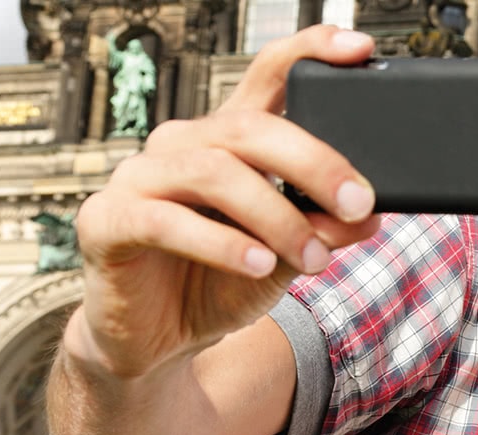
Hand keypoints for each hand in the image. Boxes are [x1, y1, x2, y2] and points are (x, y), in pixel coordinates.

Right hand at [68, 26, 382, 378]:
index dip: (311, 52)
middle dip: (314, 163)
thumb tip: (369, 215)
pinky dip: (222, 244)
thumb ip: (324, 230)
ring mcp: (139, 178)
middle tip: (359, 205)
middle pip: (250, 126)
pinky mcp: (107, 221)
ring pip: (215, 172)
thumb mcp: (287, 258)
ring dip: (276, 216)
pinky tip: (258, 266)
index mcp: (227, 140)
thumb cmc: (218, 285)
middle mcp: (181, 145)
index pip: (267, 75)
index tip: (361, 49)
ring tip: (313, 260)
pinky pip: (166, 221)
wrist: (158, 343)